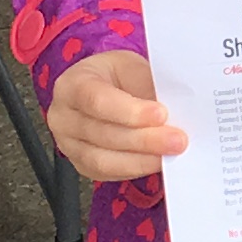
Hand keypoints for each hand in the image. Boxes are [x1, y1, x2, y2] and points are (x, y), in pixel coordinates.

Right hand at [46, 50, 187, 184]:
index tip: (161, 115)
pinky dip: (135, 169)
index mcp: (72, 84)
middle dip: (145, 139)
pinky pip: (108, 174)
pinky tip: (156, 161)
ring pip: (104, 160)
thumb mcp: (132, 67)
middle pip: (103, 134)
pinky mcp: (81, 164)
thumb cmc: (118, 76)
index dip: (130, 111)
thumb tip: (176, 111)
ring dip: (142, 159)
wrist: (105, 89)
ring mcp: (68, 144)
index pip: (96, 100)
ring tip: (171, 153)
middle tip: (178, 140)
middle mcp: (63, 116)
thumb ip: (147, 87)